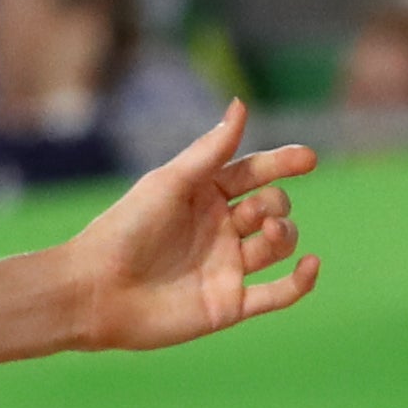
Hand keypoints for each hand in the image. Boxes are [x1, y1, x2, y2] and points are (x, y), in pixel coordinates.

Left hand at [65, 104, 321, 351]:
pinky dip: (301, 281)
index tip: (308, 159)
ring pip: (279, 245)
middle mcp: (219, 229)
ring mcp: (227, 267)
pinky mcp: (229, 304)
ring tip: (267, 233)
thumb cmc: (125, 230)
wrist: (95, 291)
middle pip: (272, 206)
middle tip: (252, 215)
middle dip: (275, 204)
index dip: (283, 163)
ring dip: (284, 235)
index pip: (254, 173)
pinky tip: (311, 264)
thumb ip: (210, 150)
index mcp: (204, 195)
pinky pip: (277, 294)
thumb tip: (241, 103)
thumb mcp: (170, 183)